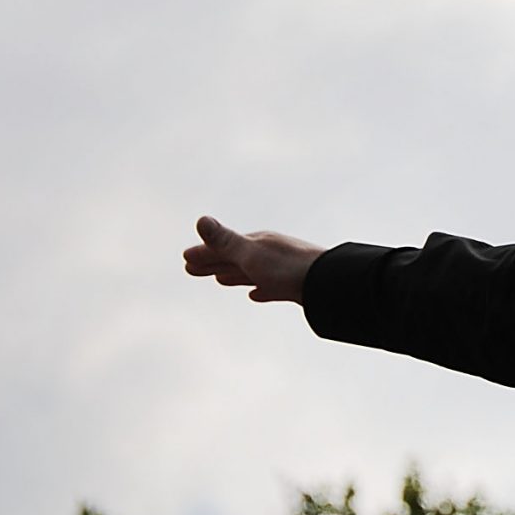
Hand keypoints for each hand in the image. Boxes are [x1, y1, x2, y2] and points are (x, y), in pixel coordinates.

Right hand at [183, 216, 322, 304]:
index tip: (185, 258)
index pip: (222, 248)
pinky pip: (271, 287)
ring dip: (233, 274)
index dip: (203, 253)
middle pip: (233, 259)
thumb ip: (225, 241)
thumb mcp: (251, 254)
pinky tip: (257, 295)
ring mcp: (282, 270)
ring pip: (250, 272)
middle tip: (191, 267)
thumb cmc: (289, 268)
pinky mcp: (294, 287)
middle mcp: (269, 253)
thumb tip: (200, 219)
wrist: (329, 284)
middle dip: (212, 263)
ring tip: (220, 279)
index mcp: (258, 243)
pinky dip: (260, 289)